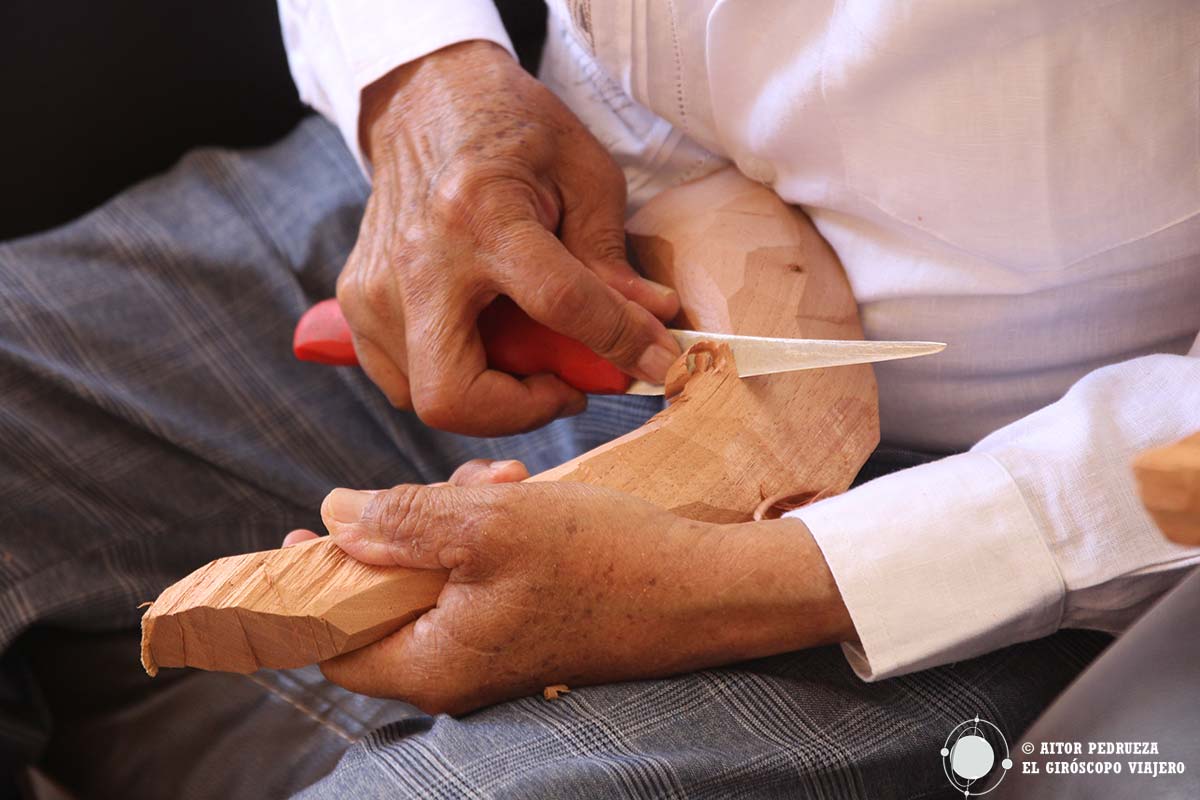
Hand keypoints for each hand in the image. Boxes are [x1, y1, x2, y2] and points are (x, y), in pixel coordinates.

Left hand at [297, 463, 854, 714]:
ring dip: (453, 519)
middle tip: (449, 485)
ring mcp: (495, 646)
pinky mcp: (528, 621)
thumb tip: (334, 516)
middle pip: (387, 597)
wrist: (706, 589)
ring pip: (436, 575)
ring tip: (502, 482)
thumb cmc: (608, 561)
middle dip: (406, 528)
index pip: (332, 641)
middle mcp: (457, 668)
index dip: (313, 583)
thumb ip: (402, 521)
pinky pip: (479, 574)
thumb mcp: (491, 525)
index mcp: (433, 664)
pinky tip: (520, 496)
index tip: (311, 529)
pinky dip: (487, 532)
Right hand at [338, 41, 680, 435]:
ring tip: (528, 350)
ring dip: (492, 395)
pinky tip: (486, 342)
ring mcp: (376, 286)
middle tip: (564, 384)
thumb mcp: (583, 172)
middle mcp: (418, 259)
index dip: (620, 343)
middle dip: (522, 411)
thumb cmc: (512, 130)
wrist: (424, 101)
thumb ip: (613, 256)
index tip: (657, 363)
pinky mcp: (357, 302)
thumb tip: (653, 322)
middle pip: (454, 395)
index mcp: (481, 212)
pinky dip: (453, 380)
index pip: (560, 304)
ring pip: (426, 399)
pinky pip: (403, 382)